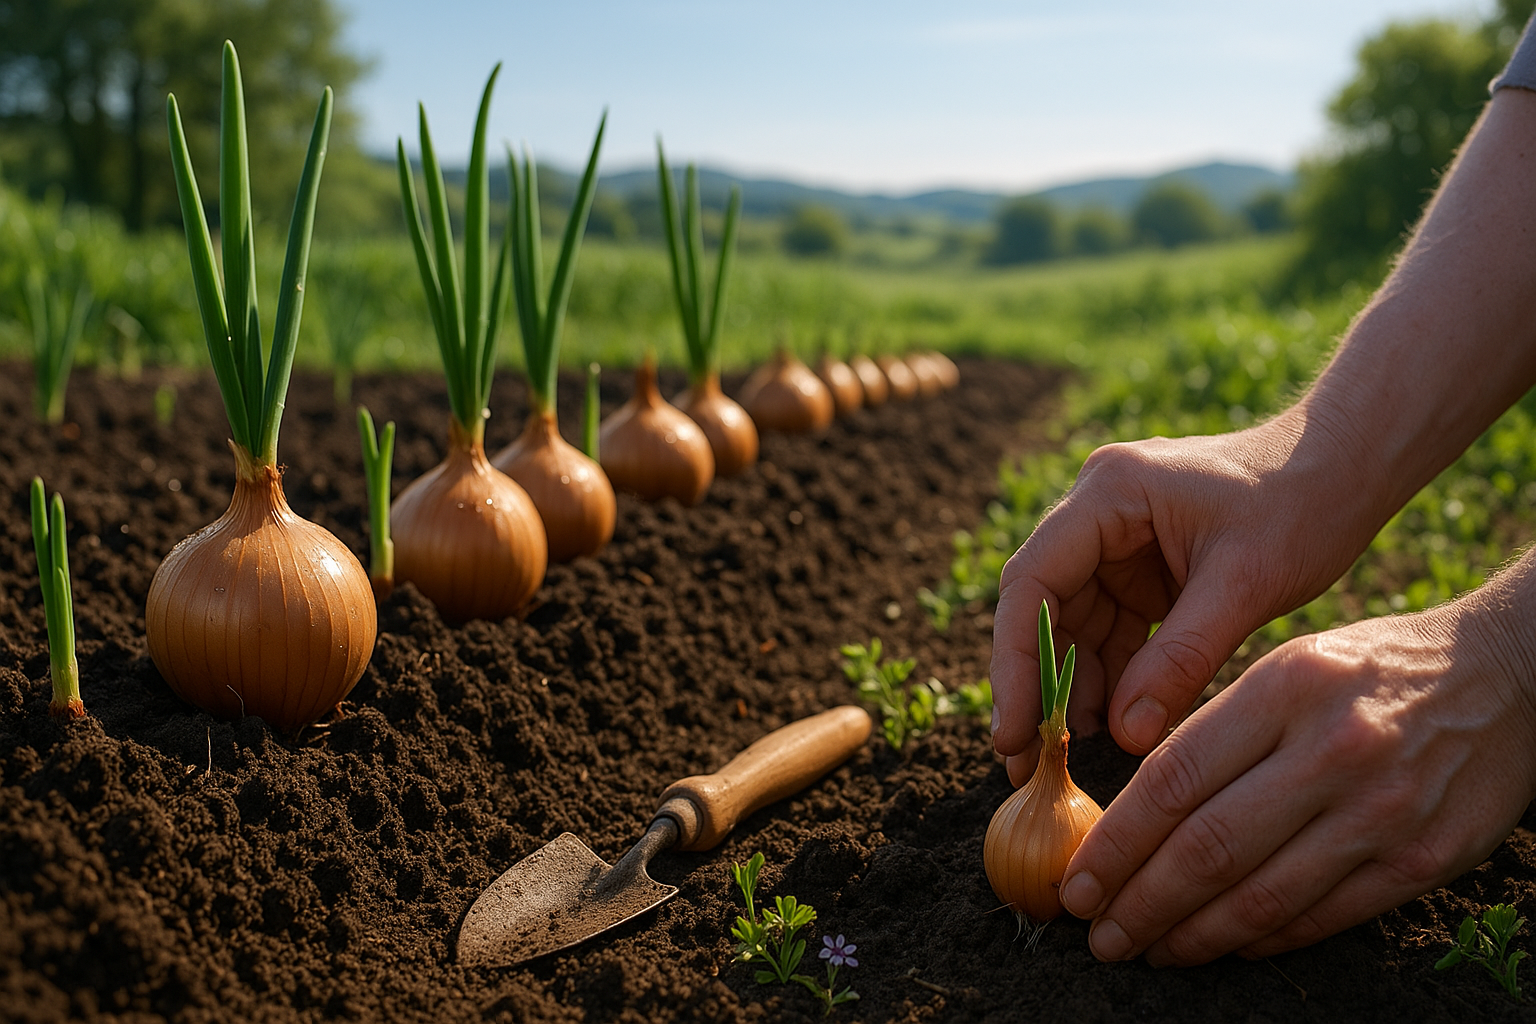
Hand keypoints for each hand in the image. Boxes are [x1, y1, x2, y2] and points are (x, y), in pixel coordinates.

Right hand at [990, 415, 1381, 778]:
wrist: (1347, 471)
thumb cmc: (1304, 506)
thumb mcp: (1244, 586)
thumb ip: (1180, 660)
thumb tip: (1124, 737)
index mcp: (1110, 493)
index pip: (1033, 581)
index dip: (1016, 661)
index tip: (1013, 731)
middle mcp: (1098, 511)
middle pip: (1041, 607)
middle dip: (1036, 684)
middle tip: (1025, 760)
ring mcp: (1116, 540)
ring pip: (1071, 625)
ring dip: (1073, 687)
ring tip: (1072, 754)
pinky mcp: (1139, 567)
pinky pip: (1109, 629)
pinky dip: (1112, 677)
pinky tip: (1116, 724)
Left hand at [1057, 581, 1535, 964]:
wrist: (1508, 675)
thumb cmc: (1373, 667)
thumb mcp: (1289, 664)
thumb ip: (1217, 727)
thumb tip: (1132, 807)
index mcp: (1285, 689)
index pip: (1174, 779)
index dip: (1116, 841)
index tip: (1077, 879)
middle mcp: (1332, 750)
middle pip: (1208, 847)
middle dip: (1139, 902)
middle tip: (1097, 933)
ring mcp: (1382, 810)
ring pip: (1262, 895)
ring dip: (1192, 935)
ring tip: (1147, 949)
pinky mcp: (1424, 858)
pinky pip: (1322, 915)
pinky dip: (1262, 938)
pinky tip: (1221, 945)